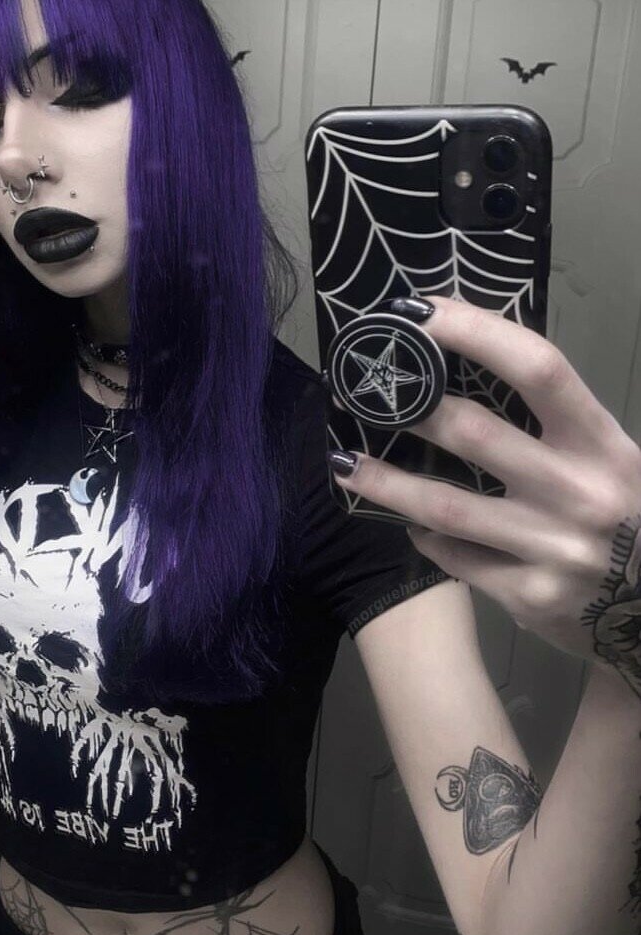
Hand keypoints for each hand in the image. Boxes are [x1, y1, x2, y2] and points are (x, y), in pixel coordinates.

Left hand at [330, 296, 640, 699]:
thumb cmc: (622, 514)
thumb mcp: (605, 458)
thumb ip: (549, 423)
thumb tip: (458, 368)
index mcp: (604, 444)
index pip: (539, 369)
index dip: (476, 332)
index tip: (419, 313)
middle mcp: (582, 493)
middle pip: (477, 434)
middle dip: (413, 409)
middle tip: (362, 393)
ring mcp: (555, 550)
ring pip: (447, 506)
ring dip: (386, 482)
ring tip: (345, 464)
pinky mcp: (530, 597)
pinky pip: (457, 557)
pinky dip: (427, 537)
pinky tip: (411, 524)